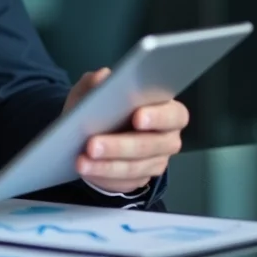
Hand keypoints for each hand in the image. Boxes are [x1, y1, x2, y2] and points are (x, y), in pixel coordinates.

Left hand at [64, 69, 188, 193]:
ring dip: (107, 165)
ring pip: (136, 166)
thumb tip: (102, 76)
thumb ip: (95, 83)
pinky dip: (103, 175)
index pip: (174, 114)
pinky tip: (87, 169)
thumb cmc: (102, 110)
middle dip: (121, 145)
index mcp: (165, 109)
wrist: (94, 137)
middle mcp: (167, 137)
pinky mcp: (142, 178)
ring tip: (82, 161)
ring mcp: (157, 160)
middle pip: (153, 144)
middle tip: (92, 144)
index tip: (137, 117)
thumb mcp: (91, 93)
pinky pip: (125, 180)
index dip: (158, 116)